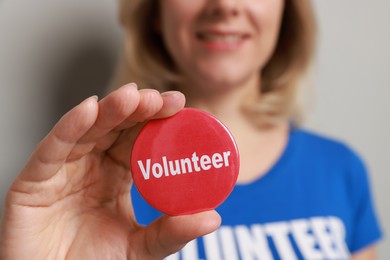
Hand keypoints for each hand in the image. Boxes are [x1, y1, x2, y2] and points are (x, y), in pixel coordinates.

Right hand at [0, 83, 220, 258]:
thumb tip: (212, 217)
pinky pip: (52, 149)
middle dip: (136, 109)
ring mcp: (63, 172)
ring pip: (87, 131)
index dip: (156, 121)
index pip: (138, 141)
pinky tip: (89, 108)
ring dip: (109, 110)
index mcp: (116, 177)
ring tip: (132, 96)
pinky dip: (70, 127)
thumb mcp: (140, 249)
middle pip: (114, 129)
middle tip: (159, 98)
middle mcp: (91, 167)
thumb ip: (171, 233)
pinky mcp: (34, 182)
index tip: (179, 105)